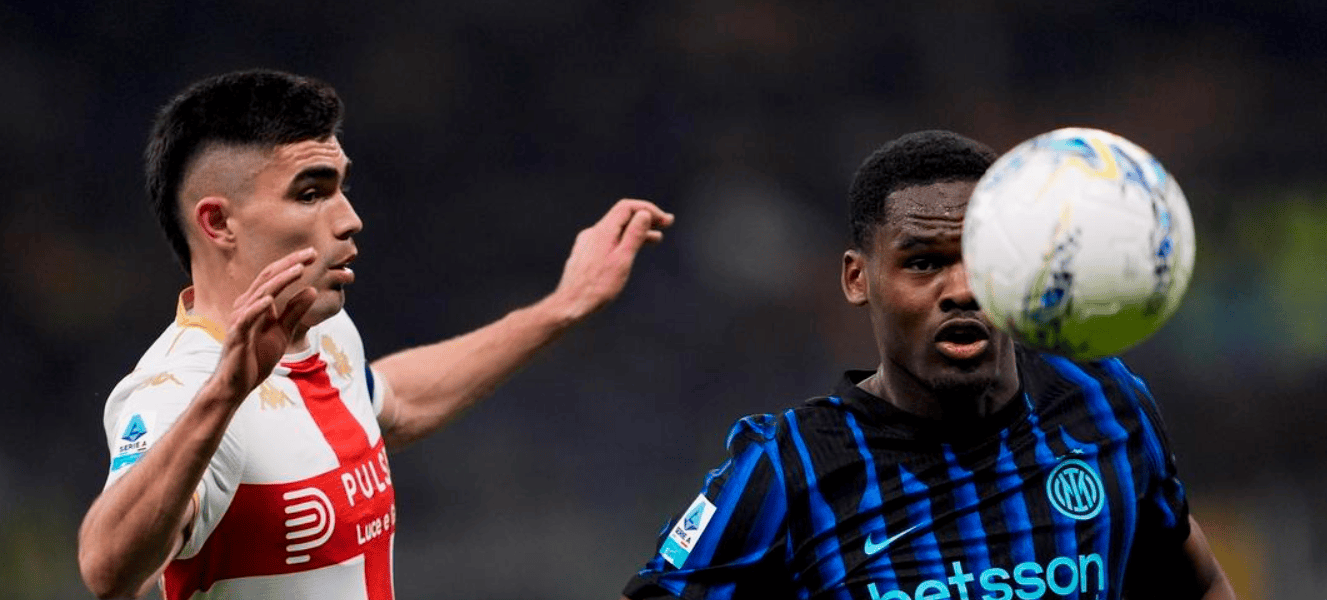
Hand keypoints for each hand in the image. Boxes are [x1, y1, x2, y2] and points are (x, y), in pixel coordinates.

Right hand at [213, 248, 318, 399]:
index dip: (292, 264)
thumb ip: (295, 311)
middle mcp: (245, 306)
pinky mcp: (236, 337)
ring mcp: (240, 320)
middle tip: (311, 253)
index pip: (274, 277)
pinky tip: (270, 299)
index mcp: (256, 303)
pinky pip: (246, 319)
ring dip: (280, 281)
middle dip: (290, 264)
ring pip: (259, 294)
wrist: (236, 385)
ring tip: (298, 270)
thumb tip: (312, 290)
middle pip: (268, 278)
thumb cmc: (256, 357)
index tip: (313, 253)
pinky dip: (258, 308)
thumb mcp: (282, 331)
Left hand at [549, 199, 673, 319]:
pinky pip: (608, 241)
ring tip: (657, 238)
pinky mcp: (585, 254)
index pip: (627, 207)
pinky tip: (630, 251)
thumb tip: (644, 214)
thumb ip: (634, 236)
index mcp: (603, 232)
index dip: (648, 209)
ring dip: (636, 232)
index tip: (665, 220)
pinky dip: (623, 241)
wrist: (570, 306)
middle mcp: (593, 233)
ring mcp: (587, 243)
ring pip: (615, 230)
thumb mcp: (622, 260)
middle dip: (645, 219)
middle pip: (622, 217)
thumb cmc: (598, 287)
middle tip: (667, 224)